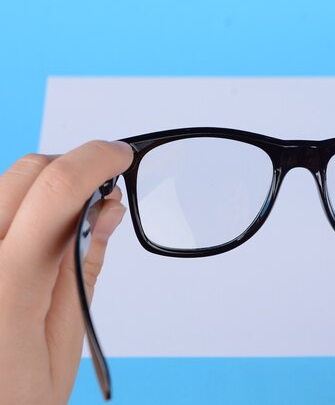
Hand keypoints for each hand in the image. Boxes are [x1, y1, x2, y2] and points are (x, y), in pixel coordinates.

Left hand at [0, 141, 131, 404]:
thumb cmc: (11, 402)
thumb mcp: (64, 342)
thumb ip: (82, 266)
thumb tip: (108, 209)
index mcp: (6, 286)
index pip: (55, 190)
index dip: (96, 160)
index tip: (122, 156)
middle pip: (25, 172)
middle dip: (74, 166)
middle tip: (105, 190)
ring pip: (3, 184)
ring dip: (45, 186)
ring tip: (71, 221)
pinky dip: (20, 206)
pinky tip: (36, 236)